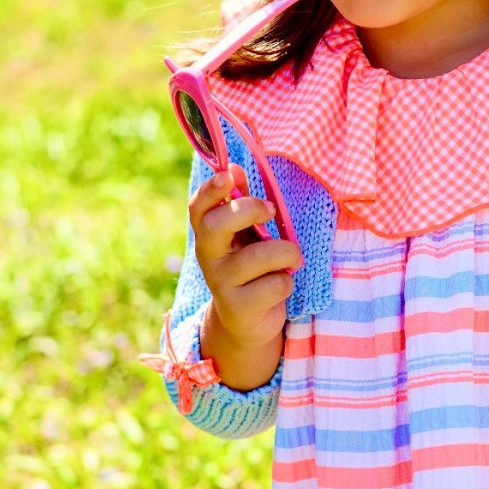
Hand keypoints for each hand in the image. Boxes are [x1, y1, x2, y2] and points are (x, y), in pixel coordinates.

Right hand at [189, 165, 303, 355]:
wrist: (246, 321)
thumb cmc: (250, 267)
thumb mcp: (245, 234)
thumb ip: (240, 202)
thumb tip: (234, 167)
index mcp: (208, 234)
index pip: (198, 208)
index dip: (211, 190)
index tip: (229, 176)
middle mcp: (208, 257)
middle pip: (217, 225)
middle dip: (249, 210)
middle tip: (271, 210)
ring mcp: (221, 283)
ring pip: (261, 255)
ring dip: (287, 252)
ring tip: (291, 258)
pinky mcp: (240, 307)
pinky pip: (276, 284)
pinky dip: (287, 282)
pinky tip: (279, 286)